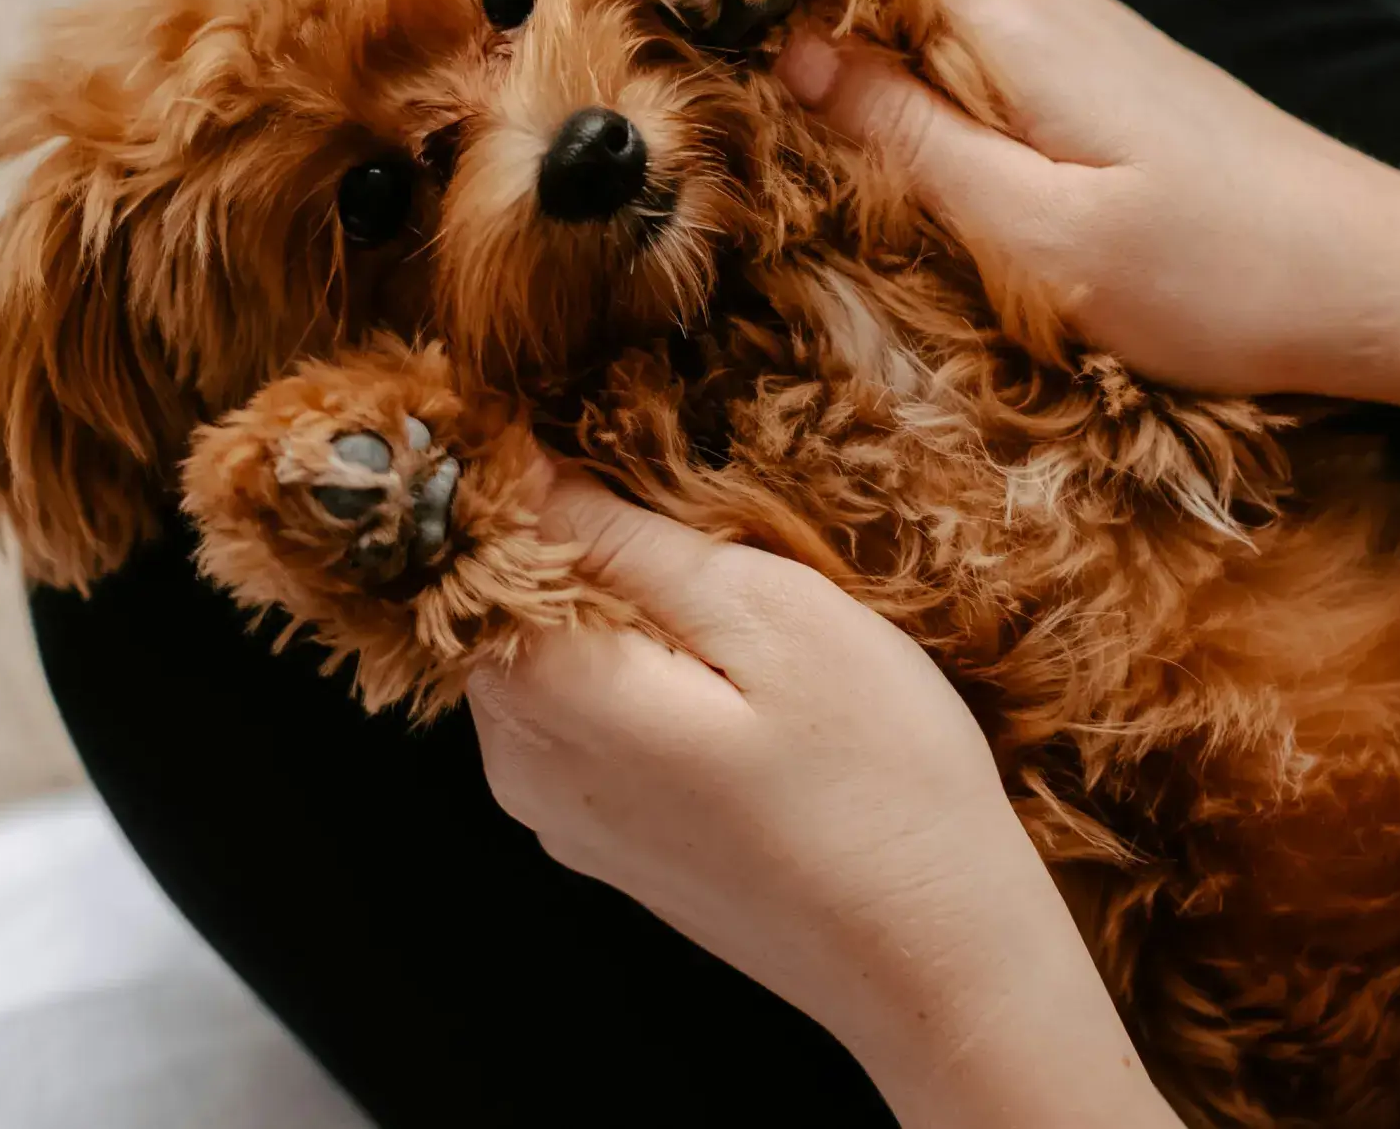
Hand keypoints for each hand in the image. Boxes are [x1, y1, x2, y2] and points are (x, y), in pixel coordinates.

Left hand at [467, 471, 1180, 1128]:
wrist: (936, 961)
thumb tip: (517, 468)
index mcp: (547, 697)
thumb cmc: (879, 782)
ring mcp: (555, 813)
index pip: (463, 546)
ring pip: (540, 657)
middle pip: (496, 601)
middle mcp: (518, 764)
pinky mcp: (602, 840)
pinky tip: (724, 680)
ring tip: (727, 609)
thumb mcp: (771, 615)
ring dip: (610, 613)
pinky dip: (629, 675)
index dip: (519, 477)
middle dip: (570, 546)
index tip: (595, 437)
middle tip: (698, 528)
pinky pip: (578, 718)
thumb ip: (626, 541)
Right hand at [777, 0, 1399, 438]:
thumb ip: (905, 140)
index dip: (766, 66)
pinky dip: (957, 161)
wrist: (1387, 289)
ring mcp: (1081, 41)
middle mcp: (1040, 2)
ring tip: (864, 240)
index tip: (708, 135)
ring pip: (928, 80)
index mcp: (1009, 19)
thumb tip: (786, 55)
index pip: (832, 6)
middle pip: (875, 42)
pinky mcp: (1111, 87)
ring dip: (895, 150)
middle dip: (828, 116)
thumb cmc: (1221, 278)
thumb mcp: (1036, 232)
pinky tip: (957, 229)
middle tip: (785, 223)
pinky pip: (986, 106)